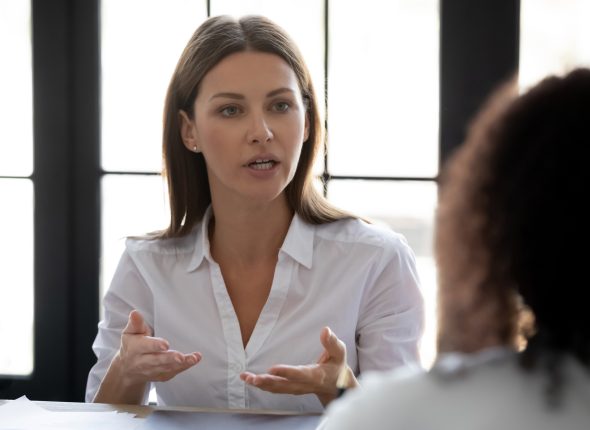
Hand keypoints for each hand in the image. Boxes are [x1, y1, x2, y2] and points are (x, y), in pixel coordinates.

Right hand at [116, 310, 201, 384]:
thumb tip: (135, 313)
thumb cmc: (132, 345)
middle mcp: (143, 362)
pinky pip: (172, 373)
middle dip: (169, 359)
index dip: (155, 346)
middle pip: (157, 360)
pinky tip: (194, 360)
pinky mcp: (161, 376)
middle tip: (181, 357)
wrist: (127, 368)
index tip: (165, 344)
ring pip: (167, 368)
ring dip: (182, 364)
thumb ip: (135, 323)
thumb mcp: (130, 333)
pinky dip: (184, 367)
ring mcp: (152, 371)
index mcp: (135, 349)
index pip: (145, 347)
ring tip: (193, 358)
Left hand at [240, 327, 356, 406]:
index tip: (273, 369)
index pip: (300, 374)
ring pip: (277, 389)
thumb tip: (325, 330)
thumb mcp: (339, 353)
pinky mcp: (290, 388)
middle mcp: (304, 385)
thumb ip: (332, 343)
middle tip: (253, 379)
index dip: (287, 372)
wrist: (336, 386)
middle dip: (267, 382)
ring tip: (246, 378)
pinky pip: (274, 389)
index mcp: (316, 375)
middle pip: (284, 385)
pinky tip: (249, 380)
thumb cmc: (337, 366)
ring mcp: (296, 389)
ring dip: (261, 384)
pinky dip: (261, 385)